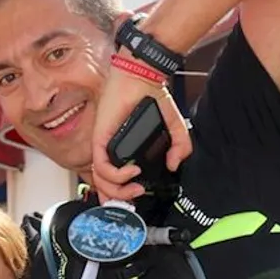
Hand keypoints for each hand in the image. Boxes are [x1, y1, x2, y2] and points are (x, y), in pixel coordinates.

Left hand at [87, 71, 192, 203]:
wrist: (142, 78)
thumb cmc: (151, 98)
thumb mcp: (173, 127)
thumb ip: (180, 146)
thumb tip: (175, 165)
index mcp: (122, 150)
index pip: (112, 180)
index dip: (119, 194)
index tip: (134, 200)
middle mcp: (110, 150)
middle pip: (103, 186)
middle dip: (119, 199)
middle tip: (136, 196)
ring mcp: (103, 146)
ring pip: (100, 181)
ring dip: (118, 191)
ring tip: (136, 188)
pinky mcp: (100, 139)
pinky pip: (101, 167)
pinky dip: (116, 175)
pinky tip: (132, 171)